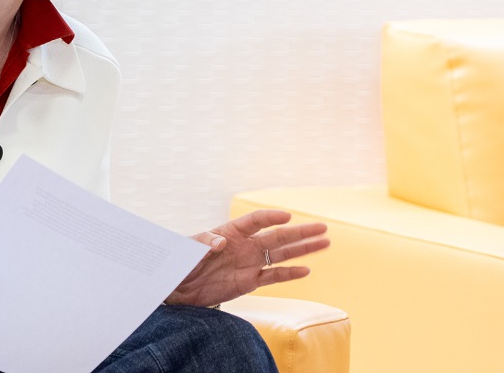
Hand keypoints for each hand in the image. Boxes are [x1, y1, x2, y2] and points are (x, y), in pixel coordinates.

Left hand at [166, 210, 328, 307]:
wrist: (178, 287)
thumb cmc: (181, 262)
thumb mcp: (189, 249)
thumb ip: (204, 243)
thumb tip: (221, 242)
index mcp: (231, 231)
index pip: (256, 221)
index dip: (271, 217)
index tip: (287, 216)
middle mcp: (245, 245)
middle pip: (277, 236)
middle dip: (300, 232)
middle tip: (323, 227)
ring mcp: (249, 263)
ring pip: (282, 255)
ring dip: (303, 249)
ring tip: (325, 243)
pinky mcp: (249, 282)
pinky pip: (273, 276)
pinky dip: (289, 274)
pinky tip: (306, 270)